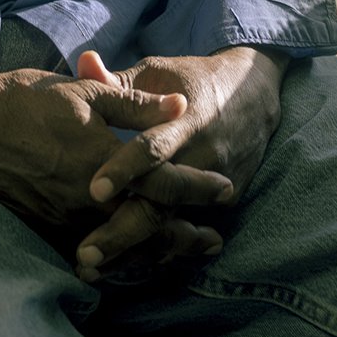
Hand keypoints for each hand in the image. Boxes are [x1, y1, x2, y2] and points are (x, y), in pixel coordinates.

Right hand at [0, 65, 234, 234]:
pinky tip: (133, 257)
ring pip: (123, 246)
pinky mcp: (44, 228)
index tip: (226, 189)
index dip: (198, 188)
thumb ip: (135, 104)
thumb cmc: (26, 101)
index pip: (164, 183)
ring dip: (157, 251)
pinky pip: (92, 250)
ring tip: (182, 253)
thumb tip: (178, 106)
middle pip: (150, 228)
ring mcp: (65, 219)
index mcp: (103, 161)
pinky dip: (120, 257)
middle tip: (213, 241)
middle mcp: (88, 199)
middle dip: (185, 237)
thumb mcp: (84, 92)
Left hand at [72, 48, 285, 279]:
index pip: (153, 149)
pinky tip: (125, 269)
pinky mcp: (223, 203)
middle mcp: (202, 157)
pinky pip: (187, 232)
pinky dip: (158, 252)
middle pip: (162, 203)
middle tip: (85, 255)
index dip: (124, 170)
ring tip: (94, 272)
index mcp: (184, 120)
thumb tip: (82, 64)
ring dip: (134, 252)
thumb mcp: (158, 73)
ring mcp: (215, 184)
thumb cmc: (191, 82)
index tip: (92, 191)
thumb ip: (118, 80)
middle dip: (123, 232)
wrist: (253, 93)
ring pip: (172, 227)